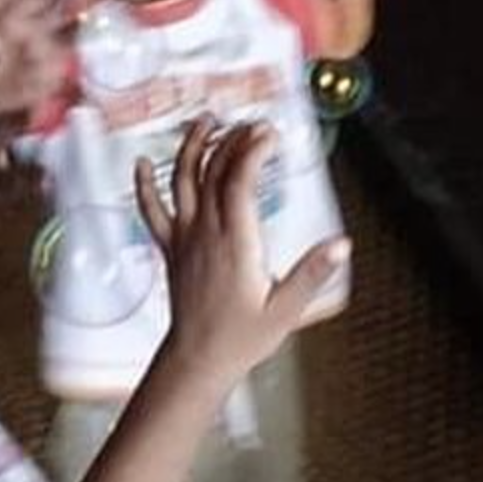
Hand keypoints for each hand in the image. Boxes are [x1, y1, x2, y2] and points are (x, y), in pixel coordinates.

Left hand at [135, 118, 350, 385]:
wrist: (198, 360)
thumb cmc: (242, 337)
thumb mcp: (286, 309)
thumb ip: (312, 274)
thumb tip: (342, 244)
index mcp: (236, 243)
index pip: (240, 182)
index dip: (253, 151)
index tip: (270, 133)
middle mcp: (206, 234)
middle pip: (213, 173)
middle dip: (233, 141)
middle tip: (255, 125)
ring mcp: (184, 238)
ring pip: (182, 182)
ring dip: (192, 147)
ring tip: (206, 121)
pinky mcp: (172, 249)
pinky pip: (153, 211)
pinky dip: (145, 185)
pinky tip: (140, 163)